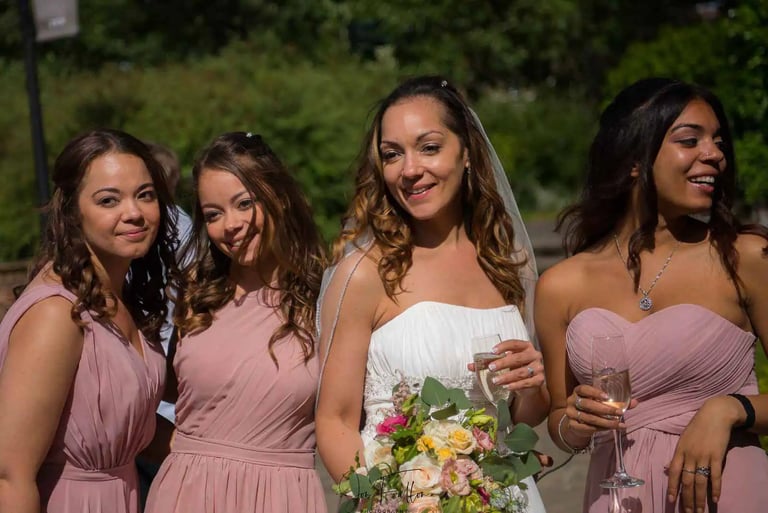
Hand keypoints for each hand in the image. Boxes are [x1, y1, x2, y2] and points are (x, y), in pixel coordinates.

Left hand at [467, 339, 543, 392]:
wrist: (531, 383)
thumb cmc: (515, 368)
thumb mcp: (503, 363)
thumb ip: (488, 362)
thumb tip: (470, 366)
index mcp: (526, 346)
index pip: (515, 343)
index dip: (504, 346)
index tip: (492, 351)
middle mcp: (534, 355)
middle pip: (518, 358)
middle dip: (503, 363)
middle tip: (491, 368)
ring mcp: (538, 368)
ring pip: (522, 372)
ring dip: (507, 377)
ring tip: (495, 380)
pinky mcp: (539, 380)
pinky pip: (527, 383)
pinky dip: (516, 385)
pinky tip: (506, 387)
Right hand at [565, 385, 637, 434]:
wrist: (578, 423)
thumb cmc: (592, 409)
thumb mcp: (601, 403)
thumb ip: (617, 402)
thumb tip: (636, 402)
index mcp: (578, 392)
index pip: (583, 389)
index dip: (594, 392)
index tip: (607, 396)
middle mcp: (572, 401)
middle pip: (587, 404)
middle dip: (605, 409)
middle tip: (620, 413)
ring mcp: (571, 414)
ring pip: (589, 418)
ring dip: (606, 422)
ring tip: (618, 423)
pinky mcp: (573, 425)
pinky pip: (588, 428)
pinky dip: (602, 429)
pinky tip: (612, 428)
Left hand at [667, 396, 740, 512]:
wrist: (715, 415)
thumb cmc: (697, 426)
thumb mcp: (683, 439)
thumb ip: (678, 455)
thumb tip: (669, 469)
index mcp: (679, 451)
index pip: (674, 473)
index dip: (673, 488)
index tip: (672, 501)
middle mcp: (690, 455)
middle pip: (687, 481)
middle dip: (687, 498)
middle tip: (688, 512)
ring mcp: (704, 456)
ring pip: (700, 482)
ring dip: (700, 498)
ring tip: (699, 510)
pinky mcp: (717, 456)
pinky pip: (716, 476)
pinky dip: (715, 488)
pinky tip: (715, 499)